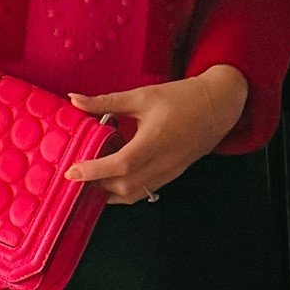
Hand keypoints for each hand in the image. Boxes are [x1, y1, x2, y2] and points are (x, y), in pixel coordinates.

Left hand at [63, 66, 248, 205]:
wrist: (219, 106)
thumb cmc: (181, 98)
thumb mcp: (141, 96)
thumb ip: (106, 101)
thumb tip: (74, 99)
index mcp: (155, 141)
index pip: (120, 165)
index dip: (94, 171)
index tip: (71, 172)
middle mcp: (163, 162)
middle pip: (124, 186)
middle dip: (96, 185)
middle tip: (74, 177)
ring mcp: (169, 172)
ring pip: (133, 194)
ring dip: (108, 192)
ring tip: (89, 181)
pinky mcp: (172, 175)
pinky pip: (144, 191)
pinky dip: (123, 192)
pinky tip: (110, 181)